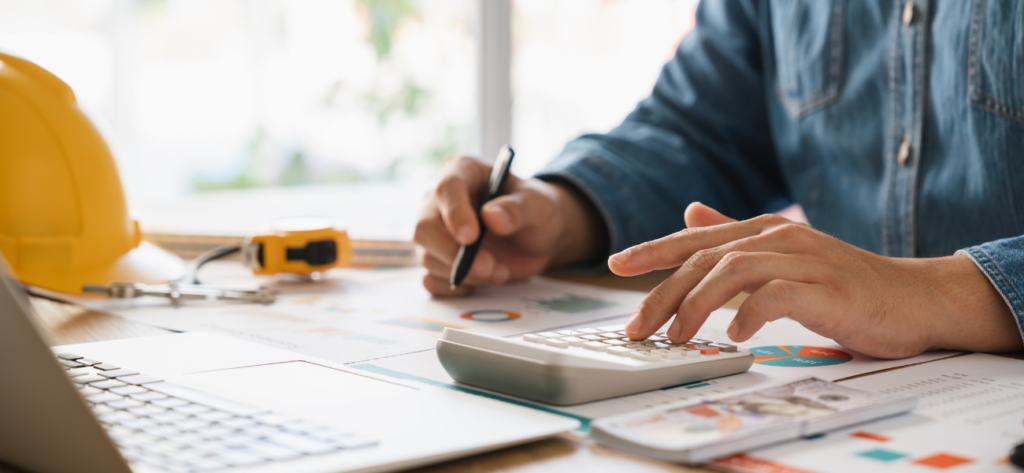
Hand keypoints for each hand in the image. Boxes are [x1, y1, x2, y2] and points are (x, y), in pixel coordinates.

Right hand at [414, 156, 605, 295]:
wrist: (537, 237)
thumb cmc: (535, 211)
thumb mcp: (539, 204)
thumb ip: (519, 208)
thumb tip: (492, 218)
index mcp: (463, 172)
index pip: (447, 188)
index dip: (455, 213)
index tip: (471, 237)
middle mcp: (441, 202)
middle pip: (425, 228)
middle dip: (453, 253)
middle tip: (489, 267)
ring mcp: (436, 233)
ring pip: (428, 258)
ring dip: (466, 274)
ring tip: (501, 272)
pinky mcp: (438, 260)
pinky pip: (430, 280)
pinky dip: (456, 288)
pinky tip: (482, 280)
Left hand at [610, 202, 1021, 357]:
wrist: (911, 297)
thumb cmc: (841, 282)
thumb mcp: (782, 255)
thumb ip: (735, 235)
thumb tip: (690, 212)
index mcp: (763, 230)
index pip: (696, 238)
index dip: (653, 249)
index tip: (616, 265)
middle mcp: (778, 238)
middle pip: (705, 258)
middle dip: (663, 292)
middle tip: (637, 327)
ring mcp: (803, 261)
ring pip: (733, 271)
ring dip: (696, 305)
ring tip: (676, 336)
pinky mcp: (827, 289)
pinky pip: (778, 295)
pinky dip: (751, 313)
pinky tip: (736, 335)